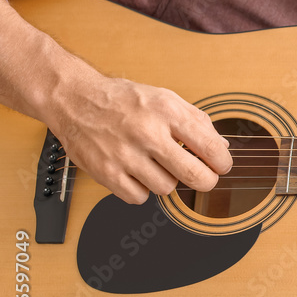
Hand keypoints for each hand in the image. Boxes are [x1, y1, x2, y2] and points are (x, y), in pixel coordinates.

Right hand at [50, 75, 232, 204]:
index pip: (211, 148)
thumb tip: (222, 148)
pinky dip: (141, 190)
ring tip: (156, 165)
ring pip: (167, 189)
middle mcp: (147, 133)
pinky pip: (139, 198)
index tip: (220, 166)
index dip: (222, 163)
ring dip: (167, 180)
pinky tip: (137, 173)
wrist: (74, 99)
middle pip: (196, 176)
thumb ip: (197, 122)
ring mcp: (126, 155)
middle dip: (206, 181)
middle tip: (202, 177)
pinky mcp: (106, 173)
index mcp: (167, 112)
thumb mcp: (166, 99)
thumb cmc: (124, 100)